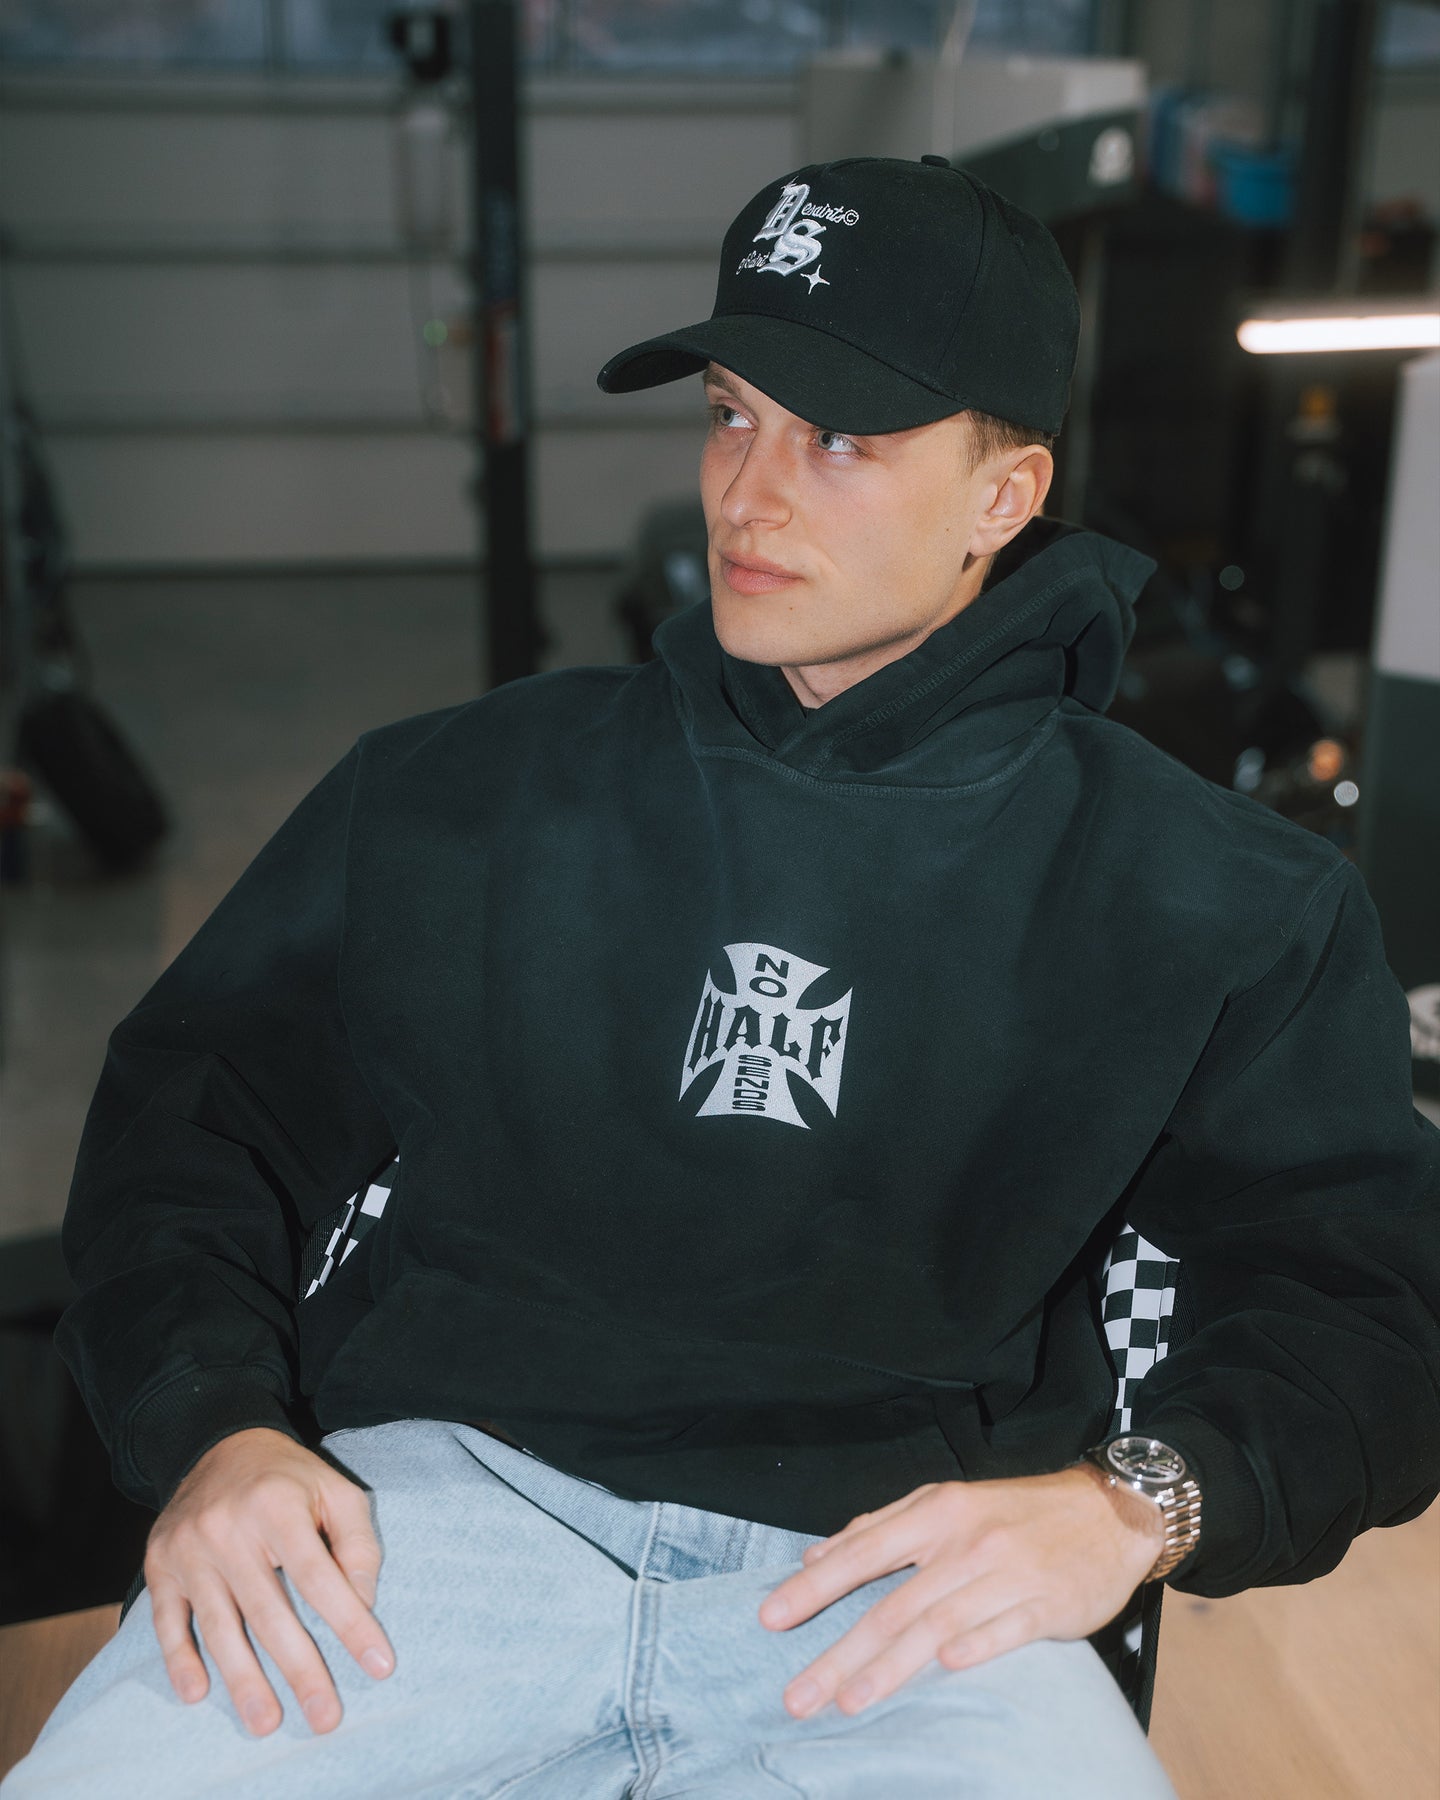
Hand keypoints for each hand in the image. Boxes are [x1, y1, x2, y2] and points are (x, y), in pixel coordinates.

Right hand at [144, 1427, 393, 1736]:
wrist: (218, 1444)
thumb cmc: (289, 1478)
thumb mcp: (335, 1491)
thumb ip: (357, 1543)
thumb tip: (363, 1603)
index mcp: (278, 1507)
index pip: (319, 1577)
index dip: (350, 1623)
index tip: (378, 1665)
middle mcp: (229, 1529)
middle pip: (268, 1612)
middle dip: (300, 1669)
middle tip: (324, 1718)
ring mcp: (190, 1550)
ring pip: (219, 1626)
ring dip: (243, 1679)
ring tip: (266, 1722)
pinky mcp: (160, 1566)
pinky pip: (168, 1621)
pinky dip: (180, 1659)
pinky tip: (198, 1693)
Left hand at [758, 1466, 1163, 1719]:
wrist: (1107, 1512)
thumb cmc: (1015, 1512)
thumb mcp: (946, 1504)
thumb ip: (880, 1528)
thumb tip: (815, 1554)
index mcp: (936, 1512)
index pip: (862, 1552)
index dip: (814, 1587)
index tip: (770, 1618)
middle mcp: (966, 1542)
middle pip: (892, 1604)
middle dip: (838, 1651)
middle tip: (797, 1693)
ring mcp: (1007, 1574)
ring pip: (938, 1623)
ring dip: (890, 1665)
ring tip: (849, 1701)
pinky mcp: (1047, 1605)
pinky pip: (1005, 1630)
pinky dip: (976, 1646)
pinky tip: (946, 1668)